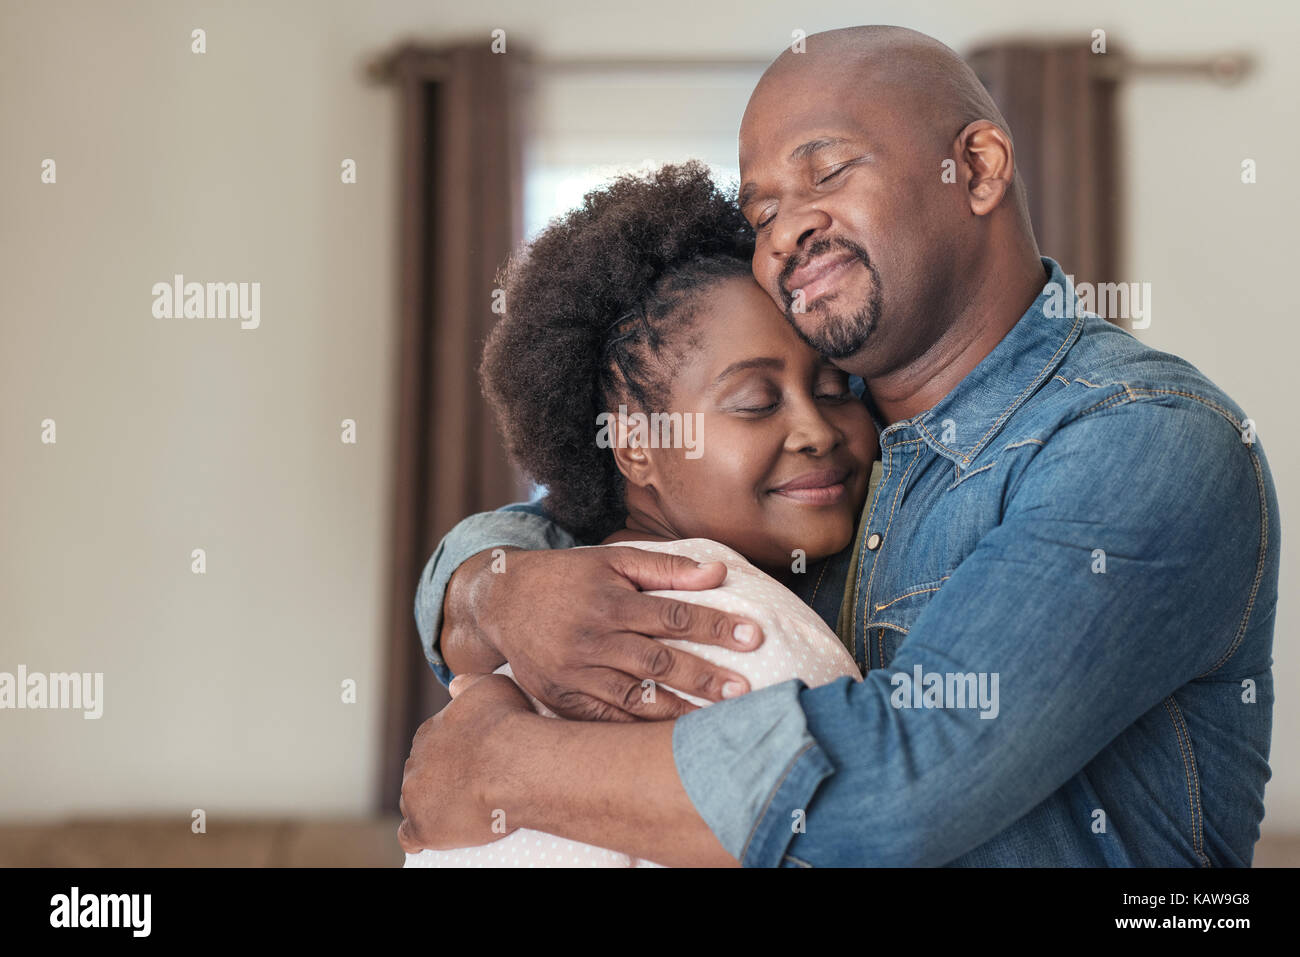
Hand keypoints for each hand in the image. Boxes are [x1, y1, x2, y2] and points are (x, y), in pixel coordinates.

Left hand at [397, 673, 528, 853]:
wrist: (514, 763)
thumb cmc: (508, 724)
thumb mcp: (490, 687)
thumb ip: (468, 684)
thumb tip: (454, 684)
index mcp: (429, 733)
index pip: (431, 747)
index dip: (450, 757)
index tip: (469, 763)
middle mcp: (416, 762)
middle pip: (422, 775)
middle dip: (439, 782)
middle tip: (469, 789)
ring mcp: (416, 795)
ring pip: (414, 804)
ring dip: (430, 807)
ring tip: (458, 813)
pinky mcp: (423, 826)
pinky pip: (410, 836)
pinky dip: (420, 836)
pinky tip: (433, 836)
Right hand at [442, 546, 763, 720]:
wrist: (501, 601)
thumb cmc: (567, 577)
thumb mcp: (612, 559)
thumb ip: (666, 567)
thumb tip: (719, 572)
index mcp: (609, 601)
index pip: (673, 615)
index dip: (714, 625)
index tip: (753, 636)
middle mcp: (592, 639)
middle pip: (658, 662)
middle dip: (704, 676)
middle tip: (744, 689)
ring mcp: (575, 673)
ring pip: (634, 698)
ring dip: (678, 711)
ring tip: (715, 722)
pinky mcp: (561, 699)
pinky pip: (604, 719)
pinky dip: (636, 731)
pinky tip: (667, 738)